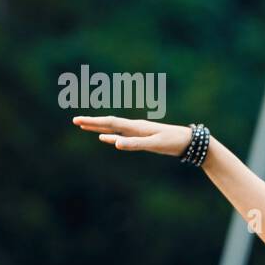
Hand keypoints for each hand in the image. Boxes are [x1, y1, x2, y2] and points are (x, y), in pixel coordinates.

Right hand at [71, 115, 194, 156]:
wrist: (190, 141)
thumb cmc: (172, 142)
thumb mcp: (154, 144)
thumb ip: (134, 144)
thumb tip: (114, 143)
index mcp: (135, 127)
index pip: (110, 122)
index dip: (93, 122)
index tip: (77, 120)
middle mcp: (135, 127)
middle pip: (109, 123)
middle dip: (92, 122)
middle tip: (75, 121)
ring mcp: (139, 132)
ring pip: (115, 128)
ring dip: (100, 127)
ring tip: (86, 126)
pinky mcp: (143, 137)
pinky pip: (123, 135)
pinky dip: (112, 135)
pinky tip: (107, 138)